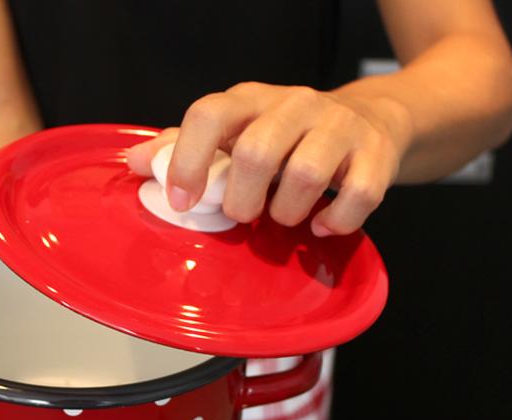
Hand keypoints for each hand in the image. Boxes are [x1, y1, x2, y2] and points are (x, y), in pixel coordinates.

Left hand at [126, 82, 410, 235]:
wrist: (374, 119)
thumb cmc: (290, 136)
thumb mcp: (238, 132)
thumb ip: (187, 147)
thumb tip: (134, 163)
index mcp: (251, 100)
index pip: (209, 114)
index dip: (187, 160)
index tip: (180, 202)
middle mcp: (295, 105)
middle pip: (256, 152)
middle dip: (242, 199)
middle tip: (244, 215)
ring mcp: (339, 127)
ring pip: (305, 175)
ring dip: (286, 212)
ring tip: (283, 217)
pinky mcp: (376, 154)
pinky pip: (356, 195)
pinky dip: (335, 221)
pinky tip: (321, 227)